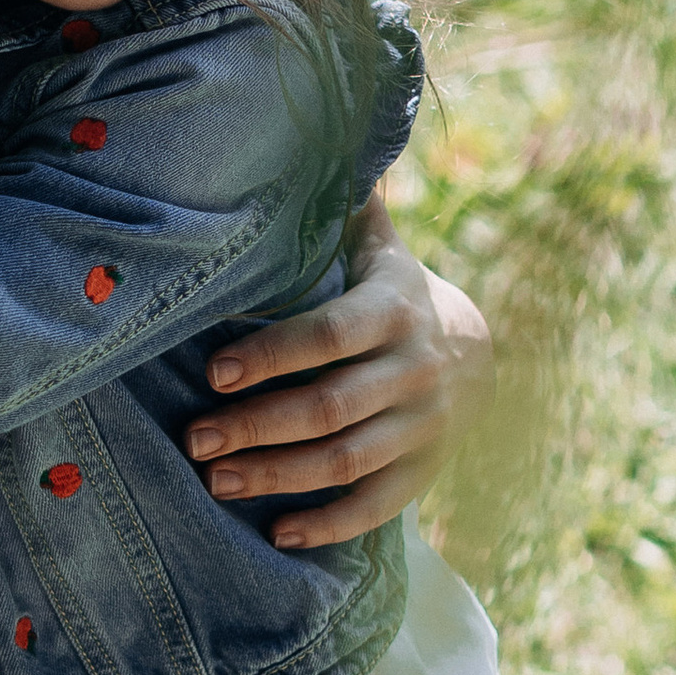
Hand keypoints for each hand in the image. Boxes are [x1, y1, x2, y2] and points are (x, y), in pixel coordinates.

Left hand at [183, 189, 492, 549]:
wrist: (481, 352)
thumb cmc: (393, 293)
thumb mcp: (377, 249)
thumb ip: (342, 210)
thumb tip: (308, 139)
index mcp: (395, 310)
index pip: (331, 335)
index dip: (273, 356)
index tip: (213, 372)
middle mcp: (415, 370)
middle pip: (331, 408)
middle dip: (259, 427)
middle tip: (195, 439)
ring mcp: (424, 427)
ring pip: (348, 462)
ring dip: (278, 477)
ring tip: (215, 481)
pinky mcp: (425, 472)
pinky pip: (378, 507)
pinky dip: (331, 526)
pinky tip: (279, 535)